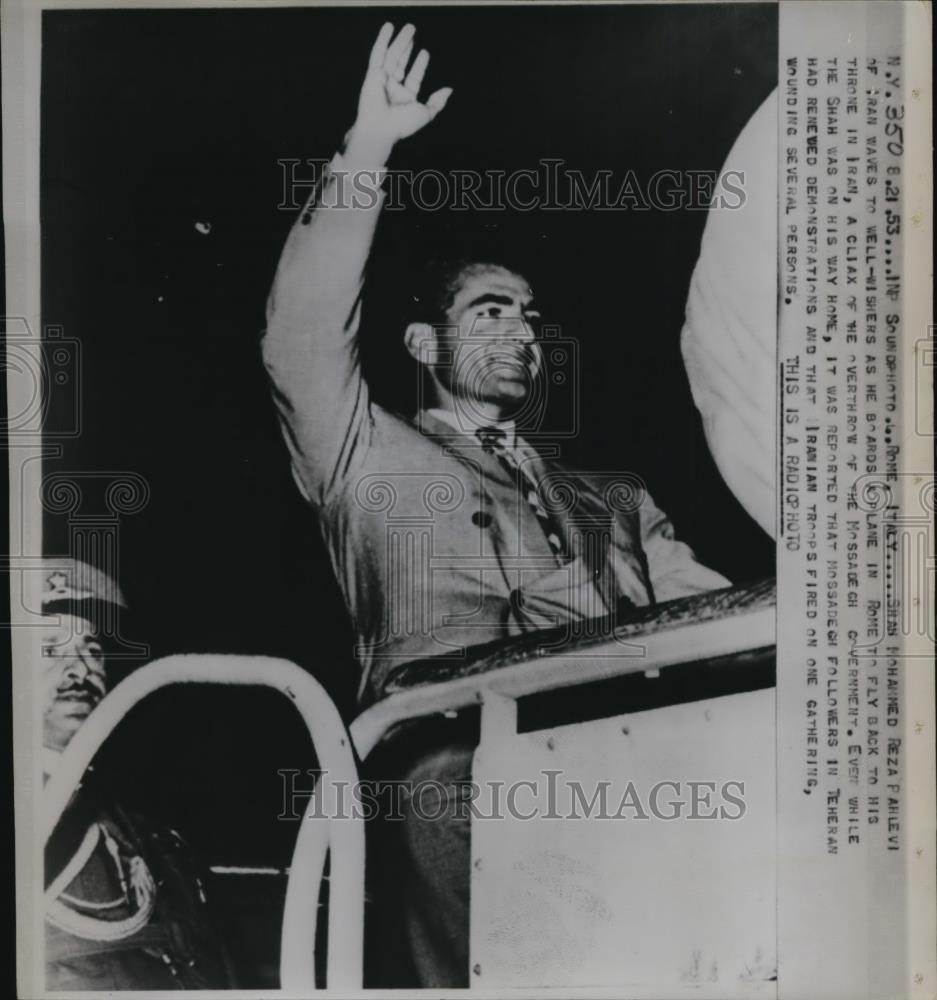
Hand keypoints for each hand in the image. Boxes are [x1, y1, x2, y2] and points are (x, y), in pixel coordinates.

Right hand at [350, 23, 452, 153]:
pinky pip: (378, 54)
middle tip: (413, 32)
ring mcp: (383, 80)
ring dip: (400, 41)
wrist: (381, 128)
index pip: (414, 78)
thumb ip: (437, 103)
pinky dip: (383, 40)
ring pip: (392, 55)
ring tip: (410, 27)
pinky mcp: (373, 74)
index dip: (420, 65)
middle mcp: (394, 88)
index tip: (424, 53)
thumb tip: (449, 90)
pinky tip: (389, 27)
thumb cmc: (402, 125)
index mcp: (405, 98)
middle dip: (407, 48)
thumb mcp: (426, 114)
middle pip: (402, 63)